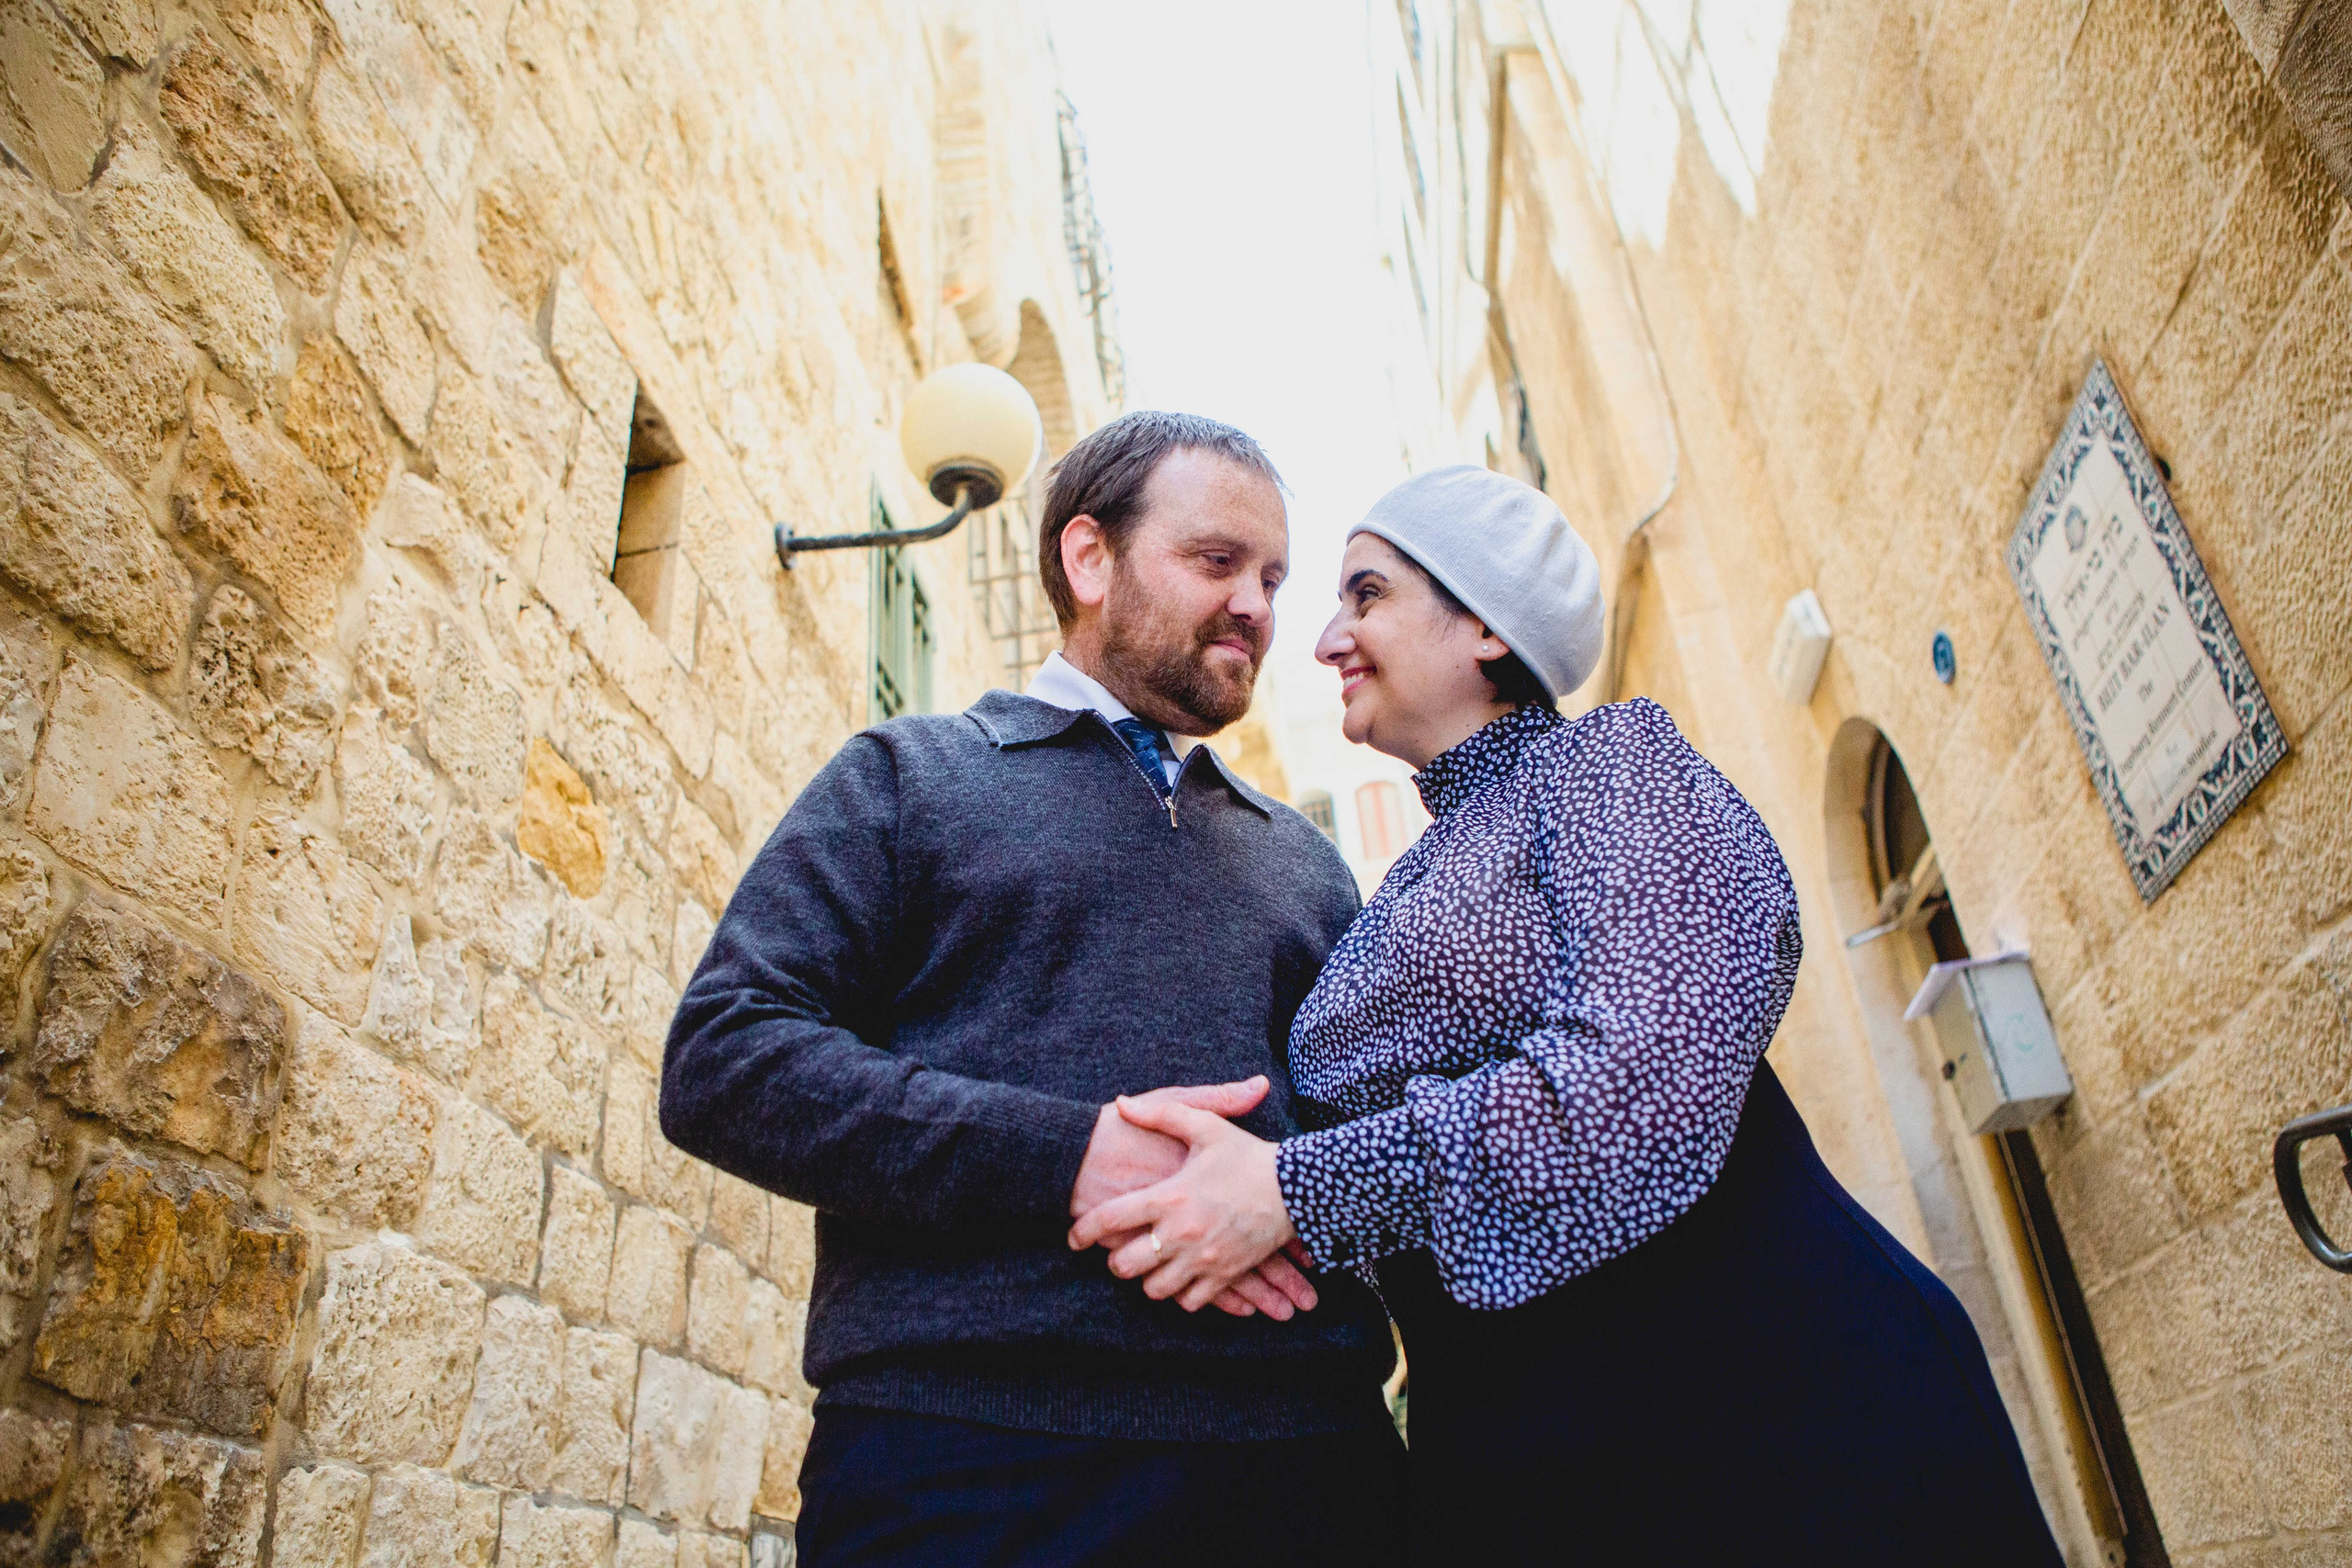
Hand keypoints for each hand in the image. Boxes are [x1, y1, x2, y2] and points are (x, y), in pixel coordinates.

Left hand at [1067, 1096, 1298, 1313]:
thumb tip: (1122, 1103)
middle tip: (1117, 1252)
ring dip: (1147, 1280)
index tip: (1072, 1237)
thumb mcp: (1205, 1126)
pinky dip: (1180, 1294)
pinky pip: (1189, 1301)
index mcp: (1170, 1196)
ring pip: (1154, 1289)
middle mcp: (1181, 1233)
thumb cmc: (1246, 1155)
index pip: (1110, 1219)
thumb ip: (1161, 1113)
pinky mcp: (1224, 1274)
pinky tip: (1179, 1277)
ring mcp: (1202, 1258)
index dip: (1082, 1231)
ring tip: (1150, 1265)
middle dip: (1115, 1261)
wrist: (1295, 1188)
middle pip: (1125, 1266)